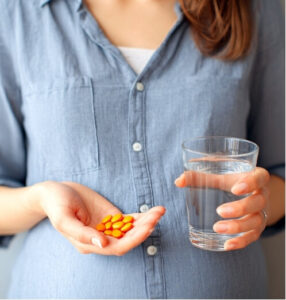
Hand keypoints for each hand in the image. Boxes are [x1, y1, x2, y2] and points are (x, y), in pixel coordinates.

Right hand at [35, 181, 164, 255]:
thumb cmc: (56, 205)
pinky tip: (152, 211)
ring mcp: (107, 227)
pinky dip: (141, 217)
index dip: (133, 240)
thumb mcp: (64, 219)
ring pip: (131, 229)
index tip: (147, 228)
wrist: (56, 192)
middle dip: (144, 228)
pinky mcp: (111, 216)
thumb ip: (82, 234)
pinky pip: (128, 220)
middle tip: (157, 215)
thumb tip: (103, 244)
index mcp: (89, 244)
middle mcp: (101, 238)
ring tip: (159, 211)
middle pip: (128, 239)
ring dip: (146, 222)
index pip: (116, 247)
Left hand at [175, 167, 269, 250]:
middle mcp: (262, 195)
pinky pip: (253, 236)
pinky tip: (227, 245)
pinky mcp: (257, 226)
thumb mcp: (217, 175)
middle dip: (240, 208)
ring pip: (256, 222)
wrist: (247, 191)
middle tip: (219, 211)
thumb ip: (198, 176)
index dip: (251, 183)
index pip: (260, 178)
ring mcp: (262, 212)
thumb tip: (178, 181)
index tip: (235, 189)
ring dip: (238, 227)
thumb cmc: (230, 180)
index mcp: (255, 177)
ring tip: (217, 228)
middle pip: (258, 202)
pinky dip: (241, 242)